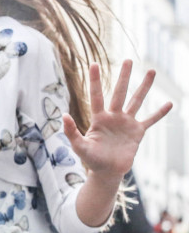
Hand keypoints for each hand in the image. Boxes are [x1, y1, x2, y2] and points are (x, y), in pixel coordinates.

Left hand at [63, 60, 171, 178]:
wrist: (107, 172)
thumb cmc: (91, 159)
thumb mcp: (79, 146)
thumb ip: (71, 131)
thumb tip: (63, 115)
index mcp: (99, 118)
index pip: (97, 95)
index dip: (96, 80)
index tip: (94, 64)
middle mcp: (114, 116)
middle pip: (120, 92)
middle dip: (124, 76)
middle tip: (128, 60)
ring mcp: (127, 123)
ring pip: (137, 101)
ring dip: (144, 87)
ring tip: (151, 71)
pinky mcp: (137, 132)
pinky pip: (150, 120)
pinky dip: (160, 113)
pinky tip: (169, 103)